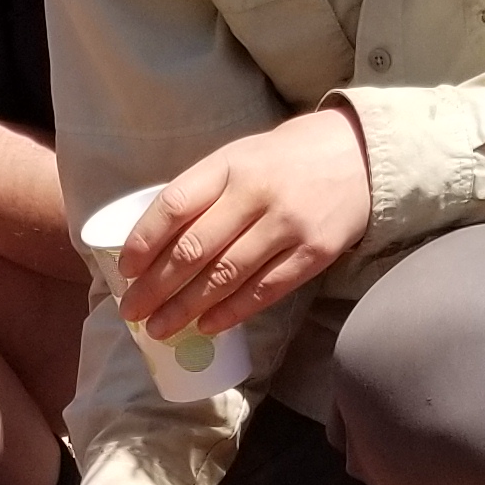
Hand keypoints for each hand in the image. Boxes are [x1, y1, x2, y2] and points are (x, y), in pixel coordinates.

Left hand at [121, 105, 371, 338]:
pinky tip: (206, 326)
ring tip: (159, 328)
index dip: (144, 241)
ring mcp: (287, 225)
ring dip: (186, 307)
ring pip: (226, 276)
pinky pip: (264, 291)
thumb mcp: (240, 158)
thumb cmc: (284, 161)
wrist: (358, 156)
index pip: (175, 205)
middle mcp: (256, 193)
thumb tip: (154, 246)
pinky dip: (231, 313)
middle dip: (156, 286)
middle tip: (132, 311)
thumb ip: (203, 194)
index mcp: (230, 165)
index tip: (126, 270)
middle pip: (194, 248)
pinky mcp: (314, 254)